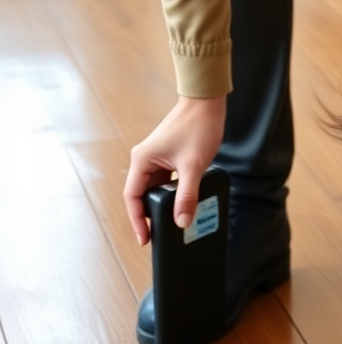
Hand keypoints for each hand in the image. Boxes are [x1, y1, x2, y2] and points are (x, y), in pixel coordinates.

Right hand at [123, 95, 227, 244]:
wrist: (206, 104)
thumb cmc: (197, 129)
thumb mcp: (193, 167)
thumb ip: (187, 196)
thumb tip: (182, 222)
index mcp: (142, 161)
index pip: (133, 197)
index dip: (137, 220)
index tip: (145, 239)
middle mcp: (144, 160)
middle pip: (141, 195)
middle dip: (149, 216)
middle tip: (160, 237)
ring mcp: (156, 158)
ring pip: (154, 189)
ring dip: (161, 206)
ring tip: (171, 226)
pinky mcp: (168, 157)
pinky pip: (165, 182)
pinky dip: (171, 195)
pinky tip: (182, 206)